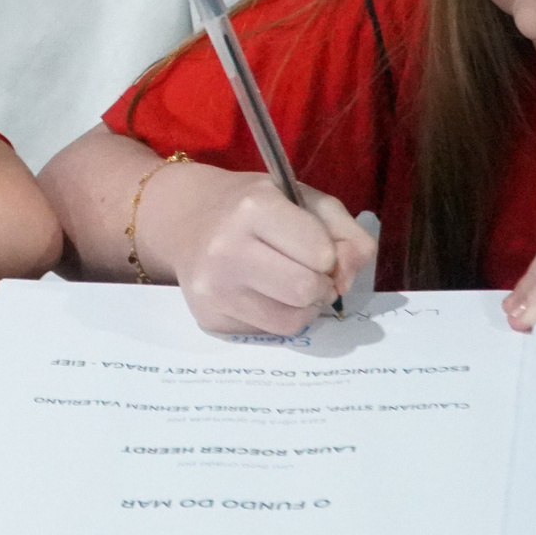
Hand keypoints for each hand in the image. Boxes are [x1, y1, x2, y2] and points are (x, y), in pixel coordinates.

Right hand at [155, 163, 375, 335]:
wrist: (187, 219)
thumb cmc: (254, 207)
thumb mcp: (305, 200)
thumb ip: (348, 234)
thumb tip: (346, 283)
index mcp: (254, 207)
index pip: (322, 254)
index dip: (327, 253)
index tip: (311, 244)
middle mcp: (226, 248)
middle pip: (306, 291)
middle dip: (319, 285)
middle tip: (307, 272)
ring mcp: (213, 288)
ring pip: (291, 322)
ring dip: (302, 308)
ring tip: (287, 285)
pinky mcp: (208, 318)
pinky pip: (267, 334)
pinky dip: (275, 318)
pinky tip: (260, 294)